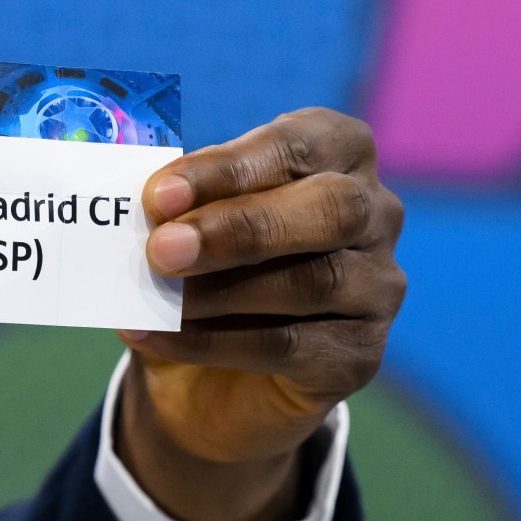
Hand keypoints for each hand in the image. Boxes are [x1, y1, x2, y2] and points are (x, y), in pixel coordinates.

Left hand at [114, 108, 404, 520]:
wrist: (214, 373)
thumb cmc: (207, 268)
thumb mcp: (187, 222)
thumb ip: (178, 207)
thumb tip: (141, 206)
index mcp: (339, 154)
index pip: (296, 147)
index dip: (227, 168)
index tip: (157, 194)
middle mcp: (376, 213)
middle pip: (329, 210)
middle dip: (240, 227)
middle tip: (162, 249)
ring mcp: (379, 286)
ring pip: (312, 282)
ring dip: (219, 291)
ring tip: (152, 298)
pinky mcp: (361, 354)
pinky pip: (289, 346)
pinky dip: (211, 343)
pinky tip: (154, 337)